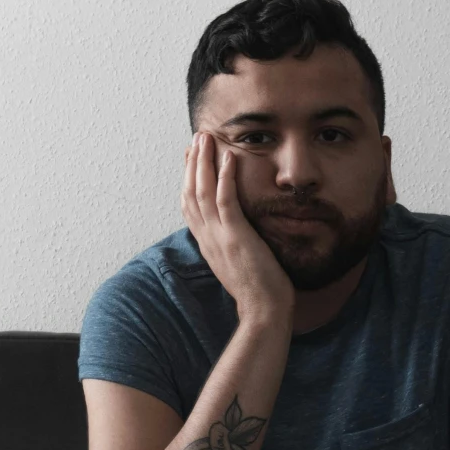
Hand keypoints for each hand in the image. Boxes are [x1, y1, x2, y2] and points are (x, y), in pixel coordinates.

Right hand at [182, 132, 294, 327]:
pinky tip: (229, 158)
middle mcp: (207, 237)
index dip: (187, 178)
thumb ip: (231, 243)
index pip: (189, 205)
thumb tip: (236, 232)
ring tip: (206, 138)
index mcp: (207, 243)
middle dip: (192, 163)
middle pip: (190, 192)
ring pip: (202, 192)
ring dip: (203, 162)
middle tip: (196, 138)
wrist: (263, 311)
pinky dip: (225, 177)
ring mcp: (219, 236)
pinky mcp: (235, 237)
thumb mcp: (237, 262)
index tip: (190, 157)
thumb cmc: (257, 289)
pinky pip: (226, 201)